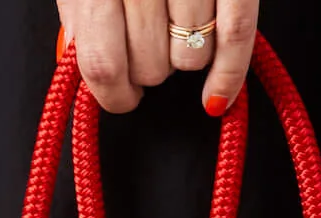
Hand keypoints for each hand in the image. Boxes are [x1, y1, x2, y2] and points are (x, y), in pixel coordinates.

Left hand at [56, 1, 257, 115]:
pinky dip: (228, 74)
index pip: (102, 62)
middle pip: (149, 65)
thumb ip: (83, 16)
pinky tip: (215, 96)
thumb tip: (92, 70)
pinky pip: (237, 33)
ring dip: (185, 61)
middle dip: (149, 74)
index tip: (121, 98)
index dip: (112, 95)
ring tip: (179, 33)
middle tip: (150, 53)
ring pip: (190, 56)